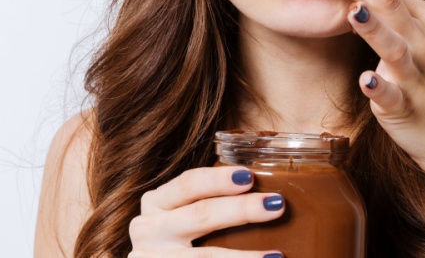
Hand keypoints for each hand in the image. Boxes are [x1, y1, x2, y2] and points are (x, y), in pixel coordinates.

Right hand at [128, 166, 284, 256]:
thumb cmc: (174, 244)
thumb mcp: (178, 219)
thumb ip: (206, 205)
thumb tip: (264, 197)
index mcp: (155, 203)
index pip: (188, 184)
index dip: (218, 180)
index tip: (249, 176)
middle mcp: (148, 229)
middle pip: (199, 215)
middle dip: (241, 209)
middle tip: (276, 205)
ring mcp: (152, 257)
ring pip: (204, 256)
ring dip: (244, 257)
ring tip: (276, 256)